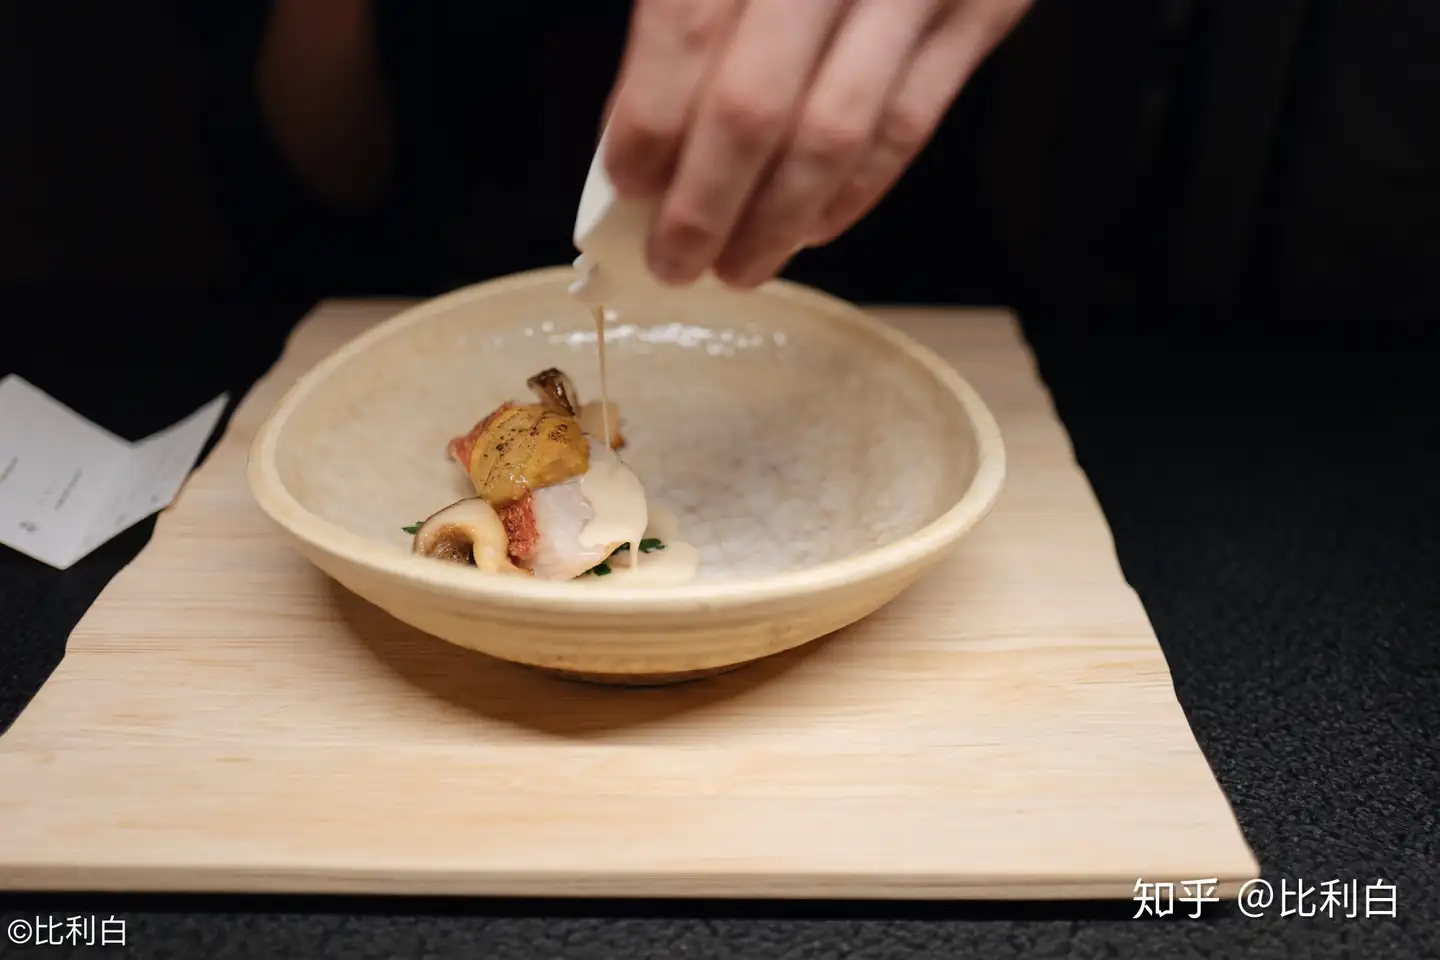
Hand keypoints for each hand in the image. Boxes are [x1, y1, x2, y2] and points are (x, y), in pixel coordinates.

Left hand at [601, 0, 1032, 288]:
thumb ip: (681, 0)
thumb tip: (636, 125)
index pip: (686, 30)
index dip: (650, 125)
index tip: (625, 183)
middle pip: (755, 108)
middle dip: (704, 205)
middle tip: (671, 260)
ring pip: (836, 137)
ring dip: (777, 222)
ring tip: (736, 267)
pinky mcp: (981, 10)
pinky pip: (909, 126)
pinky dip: (855, 194)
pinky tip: (812, 226)